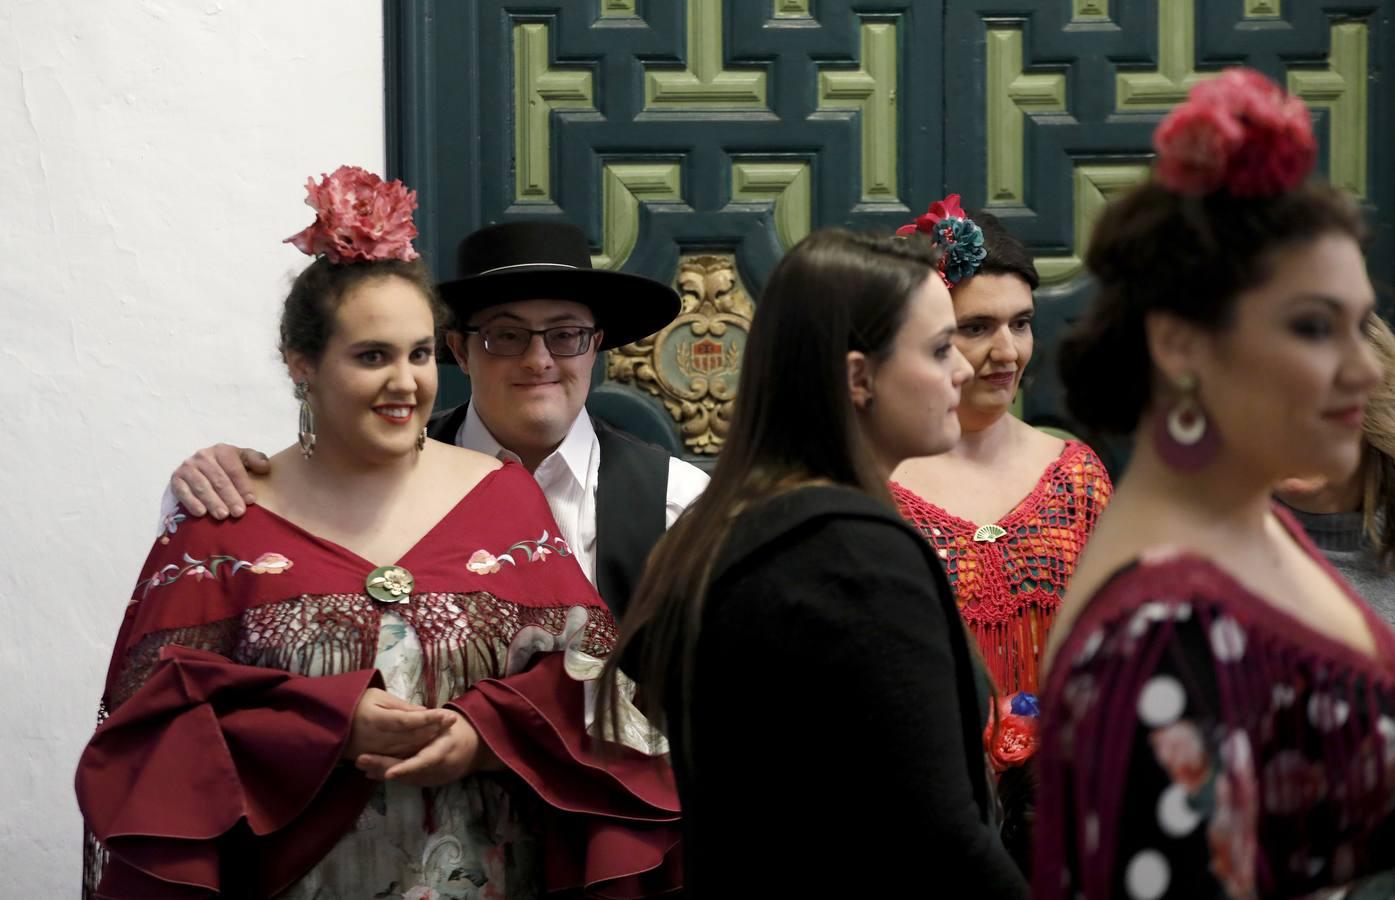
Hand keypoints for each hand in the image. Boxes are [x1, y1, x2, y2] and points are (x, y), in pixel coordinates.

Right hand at [171, 444, 269, 518]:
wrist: (202, 467)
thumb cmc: (229, 466)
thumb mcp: (244, 459)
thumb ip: (257, 460)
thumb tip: (264, 467)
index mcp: (222, 450)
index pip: (234, 468)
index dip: (243, 484)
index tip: (251, 500)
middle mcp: (203, 456)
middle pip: (218, 479)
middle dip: (230, 497)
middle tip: (238, 513)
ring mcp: (188, 467)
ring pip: (202, 486)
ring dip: (213, 502)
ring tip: (222, 515)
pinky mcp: (176, 479)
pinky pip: (183, 491)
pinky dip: (191, 502)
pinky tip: (201, 513)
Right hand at [343, 688, 455, 760]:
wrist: (328, 725)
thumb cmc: (354, 704)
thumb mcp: (376, 696)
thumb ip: (400, 706)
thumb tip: (423, 712)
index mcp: (377, 719)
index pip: (409, 721)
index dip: (430, 719)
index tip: (449, 715)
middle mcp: (377, 739)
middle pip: (412, 737)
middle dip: (434, 730)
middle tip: (453, 723)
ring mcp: (375, 751)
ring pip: (407, 750)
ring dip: (427, 742)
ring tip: (445, 733)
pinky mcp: (374, 759)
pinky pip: (398, 757)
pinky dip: (415, 752)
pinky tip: (428, 746)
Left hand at [355, 710, 501, 786]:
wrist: (475, 749)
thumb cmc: (458, 730)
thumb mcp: (449, 722)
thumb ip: (432, 722)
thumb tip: (415, 715)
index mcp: (445, 752)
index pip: (424, 763)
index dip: (406, 769)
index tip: (388, 773)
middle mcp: (438, 770)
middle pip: (409, 773)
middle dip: (384, 768)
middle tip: (361, 760)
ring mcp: (432, 778)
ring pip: (405, 779)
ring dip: (382, 772)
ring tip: (362, 764)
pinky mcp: (427, 782)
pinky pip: (406, 780)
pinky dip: (389, 775)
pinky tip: (372, 771)